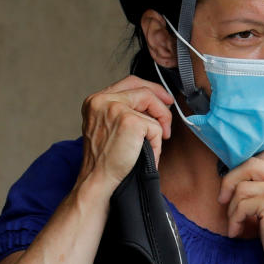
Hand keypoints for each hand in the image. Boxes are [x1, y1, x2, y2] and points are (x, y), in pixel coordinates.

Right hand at [77, 75, 172, 194]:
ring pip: (151, 105)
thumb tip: (151, 106)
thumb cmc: (103, 161)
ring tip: (153, 144)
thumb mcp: (106, 128)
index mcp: (95, 102)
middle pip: (142, 88)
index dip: (150, 89)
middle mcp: (102, 101)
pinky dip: (156, 142)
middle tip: (168, 116)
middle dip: (161, 101)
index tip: (163, 99)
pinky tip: (148, 154)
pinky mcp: (129, 121)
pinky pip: (155, 126)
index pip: (128, 82)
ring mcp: (115, 109)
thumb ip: (123, 112)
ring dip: (159, 125)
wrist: (97, 181)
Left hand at [218, 152, 263, 263]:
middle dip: (230, 181)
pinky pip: (241, 205)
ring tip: (236, 223)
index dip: (243, 170)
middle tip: (223, 199)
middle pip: (251, 164)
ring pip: (242, 187)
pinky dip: (234, 220)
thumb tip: (239, 172)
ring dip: (232, 207)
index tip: (233, 186)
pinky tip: (237, 232)